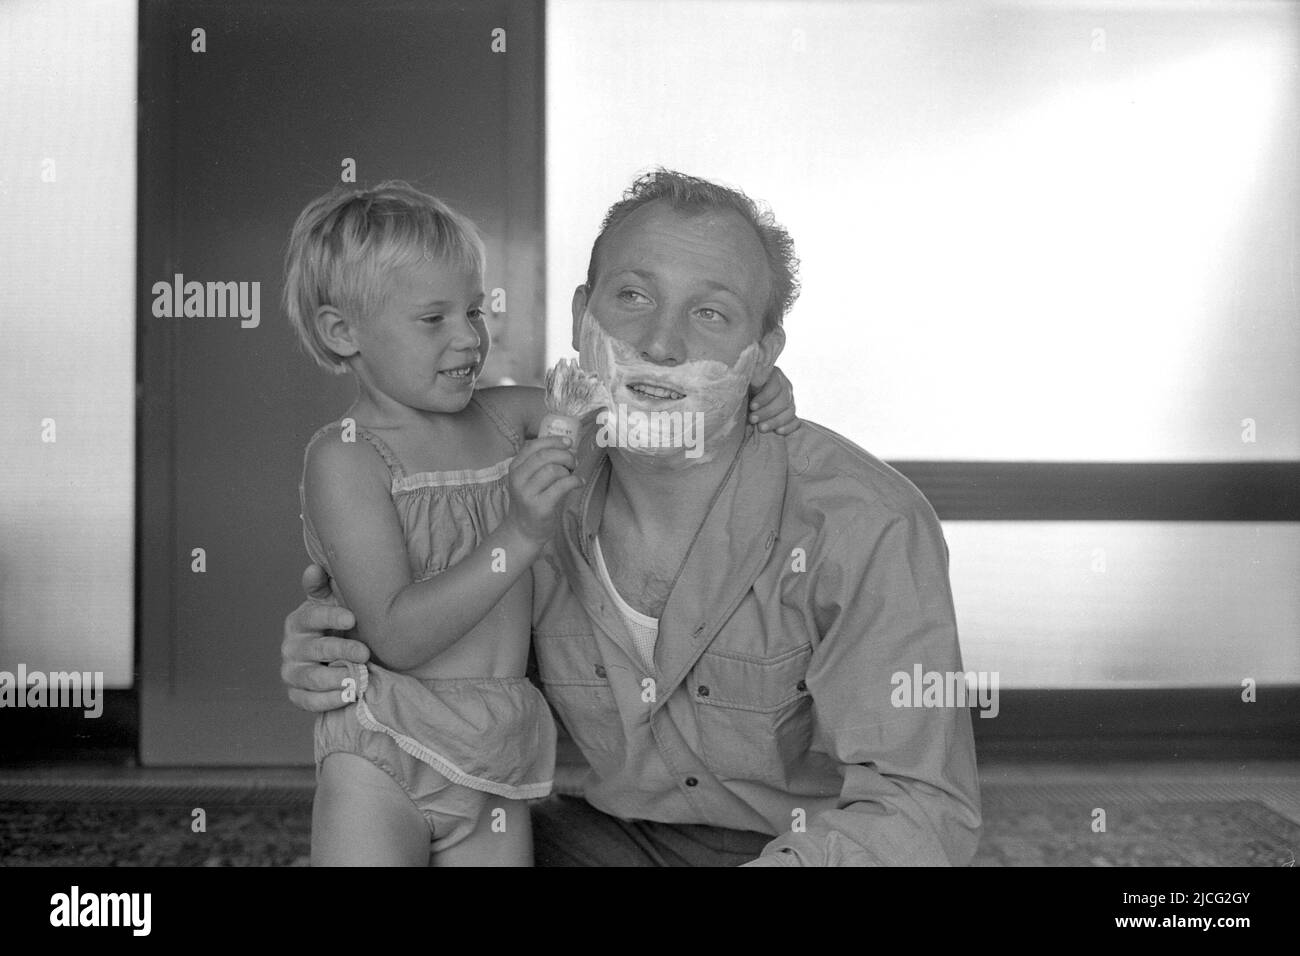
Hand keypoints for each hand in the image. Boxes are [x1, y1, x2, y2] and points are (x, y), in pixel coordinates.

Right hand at [280, 563, 369, 711]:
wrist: (330, 656)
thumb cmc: (334, 625)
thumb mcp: (329, 602)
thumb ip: (322, 586)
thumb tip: (315, 569)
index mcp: (298, 622)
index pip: (312, 618)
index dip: (331, 617)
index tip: (352, 618)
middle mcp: (291, 647)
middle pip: (316, 650)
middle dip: (341, 651)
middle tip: (365, 653)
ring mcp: (292, 672)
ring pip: (311, 678)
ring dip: (336, 679)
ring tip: (358, 678)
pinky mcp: (296, 694)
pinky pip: (309, 701)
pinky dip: (329, 701)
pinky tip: (349, 696)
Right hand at [506, 436, 581, 544]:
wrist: (524, 531)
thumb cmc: (532, 501)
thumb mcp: (529, 479)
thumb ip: (542, 463)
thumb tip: (568, 447)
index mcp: (515, 468)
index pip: (533, 446)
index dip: (554, 441)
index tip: (568, 442)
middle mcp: (518, 479)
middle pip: (545, 456)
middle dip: (565, 455)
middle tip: (573, 463)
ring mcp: (528, 493)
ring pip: (553, 470)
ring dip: (569, 470)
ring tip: (572, 475)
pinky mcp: (540, 506)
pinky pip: (562, 486)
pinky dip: (575, 481)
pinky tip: (579, 483)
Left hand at [748, 365, 800, 433]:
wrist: (746, 402)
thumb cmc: (743, 392)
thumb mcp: (745, 385)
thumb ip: (750, 382)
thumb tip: (754, 380)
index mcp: (775, 375)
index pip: (775, 385)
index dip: (764, 397)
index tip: (752, 406)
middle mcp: (785, 387)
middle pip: (783, 400)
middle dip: (767, 411)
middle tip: (752, 419)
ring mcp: (791, 401)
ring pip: (790, 411)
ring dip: (775, 421)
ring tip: (761, 428)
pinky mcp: (792, 415)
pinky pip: (796, 421)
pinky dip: (788, 427)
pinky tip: (778, 432)